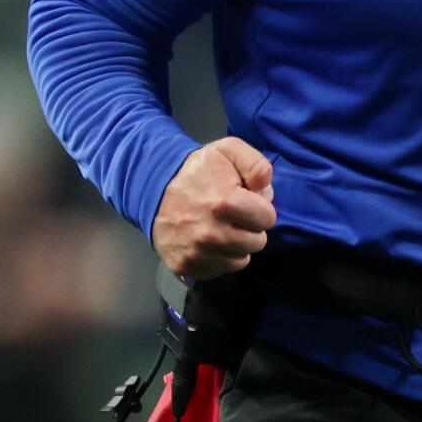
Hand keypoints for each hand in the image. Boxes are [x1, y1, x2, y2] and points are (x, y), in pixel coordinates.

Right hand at [152, 137, 277, 280]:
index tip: (246, 201)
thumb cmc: (197, 172)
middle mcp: (211, 234)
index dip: (260, 208)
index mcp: (225, 203)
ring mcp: (197, 253)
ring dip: (237, 245)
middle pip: (257, 242)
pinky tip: (210, 241)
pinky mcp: (185, 266)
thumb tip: (266, 184)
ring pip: (241, 260)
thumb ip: (255, 163)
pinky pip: (220, 270)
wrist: (153, 189)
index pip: (268, 218)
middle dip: (251, 228)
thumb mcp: (228, 151)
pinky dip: (220, 257)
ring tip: (222, 227)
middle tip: (234, 215)